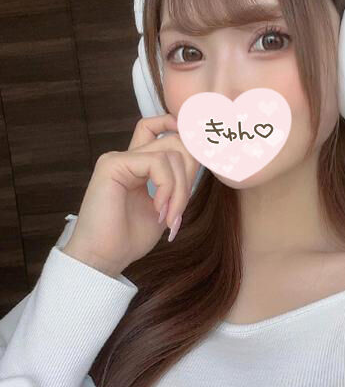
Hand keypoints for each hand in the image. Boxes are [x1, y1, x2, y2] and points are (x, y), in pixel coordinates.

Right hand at [62, 114, 199, 275]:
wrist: (102, 258)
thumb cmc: (128, 239)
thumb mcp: (163, 209)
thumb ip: (176, 185)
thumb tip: (200, 160)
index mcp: (137, 166)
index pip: (158, 128)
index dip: (180, 130)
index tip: (198, 150)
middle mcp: (127, 157)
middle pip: (174, 140)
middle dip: (190, 173)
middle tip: (180, 208)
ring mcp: (118, 158)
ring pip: (171, 153)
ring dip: (180, 190)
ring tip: (170, 217)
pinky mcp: (113, 165)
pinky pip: (158, 163)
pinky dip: (167, 188)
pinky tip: (159, 210)